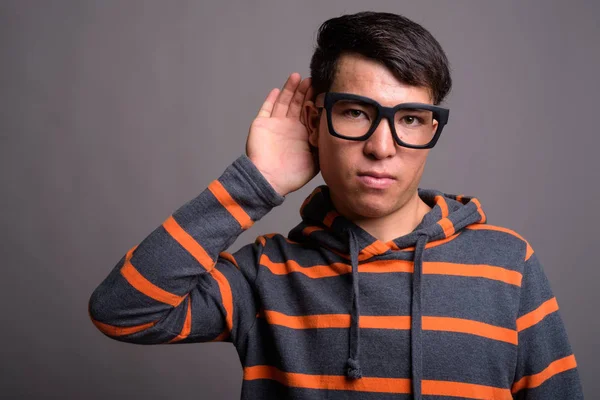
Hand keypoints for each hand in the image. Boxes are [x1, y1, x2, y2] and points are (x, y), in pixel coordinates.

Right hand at [246, 73, 318, 196]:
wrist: (270, 180)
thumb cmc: (292, 175)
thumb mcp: (315, 160)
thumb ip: (323, 146)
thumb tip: (333, 133)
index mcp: (302, 133)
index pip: (309, 112)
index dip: (315, 101)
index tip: (323, 90)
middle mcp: (289, 127)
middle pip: (297, 103)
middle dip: (304, 91)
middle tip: (312, 79)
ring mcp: (275, 125)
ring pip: (283, 102)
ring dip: (290, 90)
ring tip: (297, 77)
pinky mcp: (262, 124)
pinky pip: (266, 108)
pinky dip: (271, 99)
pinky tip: (277, 90)